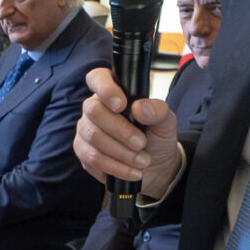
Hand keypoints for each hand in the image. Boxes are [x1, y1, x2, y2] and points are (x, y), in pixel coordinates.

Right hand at [76, 68, 181, 197]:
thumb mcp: (166, 123)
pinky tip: (132, 171)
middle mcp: (94, 109)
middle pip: (93, 111)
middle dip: (120, 130)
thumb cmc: (156, 138)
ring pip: (93, 137)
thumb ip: (158, 111)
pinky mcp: (83, 152)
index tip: (121, 105)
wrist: (155, 167)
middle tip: (142, 143)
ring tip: (142, 161)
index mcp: (113, 92)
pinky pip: (92, 158)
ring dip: (121, 153)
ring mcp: (85, 130)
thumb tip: (140, 108)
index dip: (105, 88)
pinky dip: (116, 167)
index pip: (97, 78)